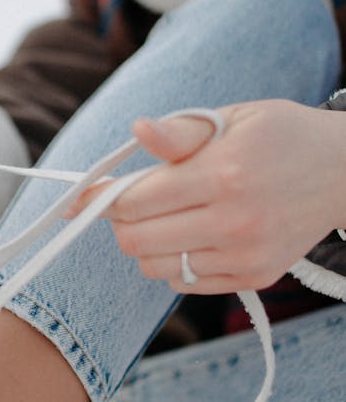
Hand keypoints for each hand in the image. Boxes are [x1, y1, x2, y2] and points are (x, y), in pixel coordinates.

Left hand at [66, 99, 345, 293]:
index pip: (134, 200)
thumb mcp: (232, 118)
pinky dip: (173, 263)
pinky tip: (192, 237)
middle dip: (120, 222)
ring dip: (144, 245)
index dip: (99, 198)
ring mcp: (245, 255)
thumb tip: (137, 130)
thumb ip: (180, 130)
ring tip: (166, 219)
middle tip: (131, 204)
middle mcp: (234, 220)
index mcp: (223, 173)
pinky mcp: (254, 277)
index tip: (82, 197)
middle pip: (135, 240)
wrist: (344, 173)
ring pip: (153, 267)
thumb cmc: (279, 137)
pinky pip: (184, 283)